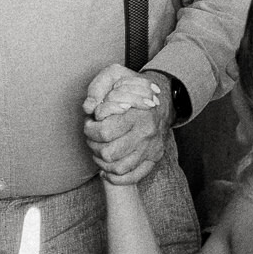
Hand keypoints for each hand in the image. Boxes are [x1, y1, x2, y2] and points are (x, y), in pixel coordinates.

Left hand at [82, 63, 170, 186]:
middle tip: (93, 136)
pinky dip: (116, 177)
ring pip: (118, 168)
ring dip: (102, 162)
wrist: (163, 98)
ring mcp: (151, 149)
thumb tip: (88, 108)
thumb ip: (97, 88)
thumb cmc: (134, 88)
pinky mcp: (153, 159)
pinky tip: (107, 168)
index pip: (104, 132)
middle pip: (109, 153)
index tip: (91, 122)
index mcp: (137, 114)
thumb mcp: (115, 76)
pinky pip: (133, 177)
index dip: (90, 129)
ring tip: (99, 149)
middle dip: (94, 145)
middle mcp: (146, 134)